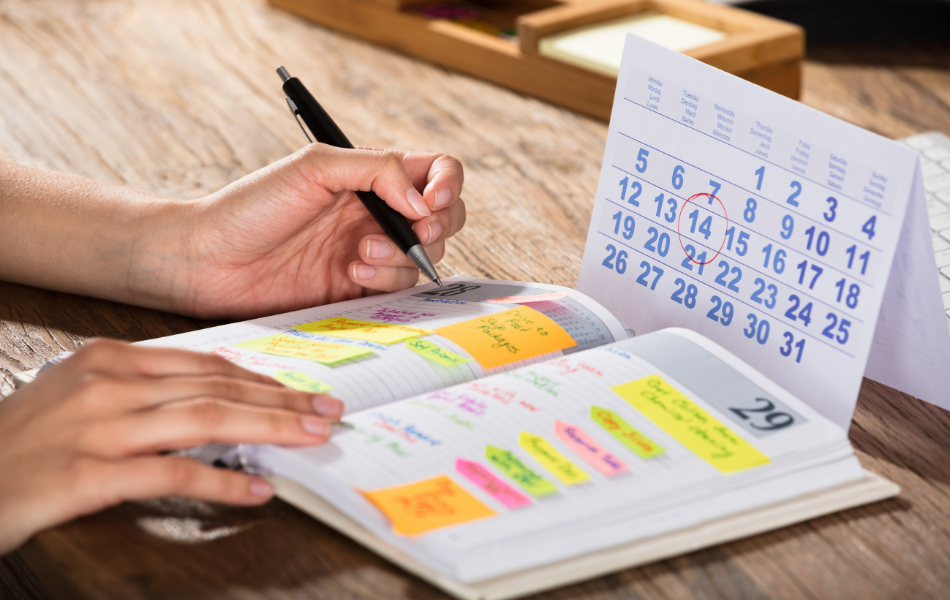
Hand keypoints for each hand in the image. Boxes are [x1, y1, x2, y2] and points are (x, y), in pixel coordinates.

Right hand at [0, 340, 343, 553]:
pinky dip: (223, 482)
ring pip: (205, 420)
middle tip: (325, 411)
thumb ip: (142, 392)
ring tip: (310, 438)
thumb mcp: (79, 395)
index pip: (205, 365)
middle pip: (216, 388)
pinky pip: (172, 474)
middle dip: (281, 401)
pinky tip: (256, 490)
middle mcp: (106, 385)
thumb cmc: (22, 441)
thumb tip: (212, 398)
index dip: (260, 379)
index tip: (299, 392)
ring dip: (269, 429)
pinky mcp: (87, 475)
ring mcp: (96, 428)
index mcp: (108, 361)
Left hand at [156, 145, 465, 318]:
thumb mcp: (314, 167)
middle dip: (437, 225)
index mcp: (371, 174)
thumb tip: (422, 202)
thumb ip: (376, 170)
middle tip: (414, 231)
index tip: (431, 202)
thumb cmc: (251, 206)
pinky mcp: (360, 287)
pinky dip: (386, 279)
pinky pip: (400, 287)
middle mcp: (377, 211)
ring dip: (402, 255)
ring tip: (360, 253)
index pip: (436, 170)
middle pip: (445, 216)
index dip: (448, 184)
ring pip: (426, 256)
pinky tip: (351, 271)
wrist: (210, 261)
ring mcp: (371, 250)